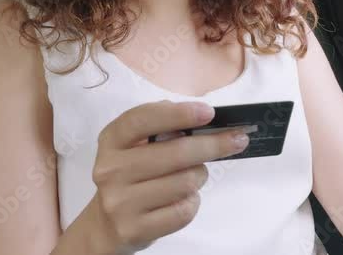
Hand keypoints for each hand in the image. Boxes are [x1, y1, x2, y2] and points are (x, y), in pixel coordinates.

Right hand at [88, 99, 254, 253]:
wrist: (105, 224)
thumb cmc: (132, 175)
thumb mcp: (135, 145)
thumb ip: (161, 127)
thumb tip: (203, 117)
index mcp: (112, 140)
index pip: (142, 119)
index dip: (178, 114)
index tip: (209, 113)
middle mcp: (110, 170)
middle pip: (176, 153)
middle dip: (214, 145)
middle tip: (237, 140)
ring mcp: (120, 202)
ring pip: (185, 182)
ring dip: (199, 176)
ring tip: (193, 176)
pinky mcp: (133, 229)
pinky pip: (183, 211)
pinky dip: (192, 202)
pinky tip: (184, 198)